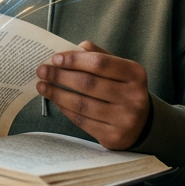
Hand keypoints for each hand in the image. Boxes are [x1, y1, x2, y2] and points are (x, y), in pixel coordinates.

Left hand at [35, 41, 151, 149]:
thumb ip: (99, 56)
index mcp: (136, 74)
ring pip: (82, 104)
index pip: (100, 63)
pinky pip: (82, 121)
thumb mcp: (120, 70)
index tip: (55, 58)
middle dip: (61, 76)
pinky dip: (64, 109)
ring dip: (57, 93)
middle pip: (89, 84)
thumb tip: (73, 48)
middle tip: (42, 71)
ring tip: (42, 86)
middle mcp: (134, 97)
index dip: (75, 60)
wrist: (142, 125)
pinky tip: (55, 100)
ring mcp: (124, 119)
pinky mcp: (113, 137)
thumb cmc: (123, 90)